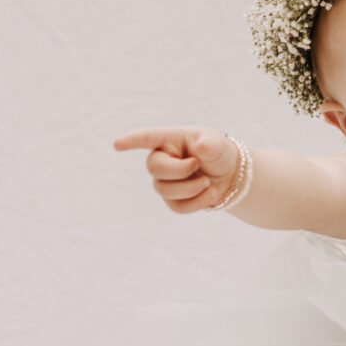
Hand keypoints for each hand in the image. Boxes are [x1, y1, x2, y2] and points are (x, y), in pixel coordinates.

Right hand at [114, 125, 240, 212]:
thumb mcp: (217, 144)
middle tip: (198, 165)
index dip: (132, 141)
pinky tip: (210, 193)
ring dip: (191, 188)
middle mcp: (162, 159)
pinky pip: (177, 207)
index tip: (117, 144)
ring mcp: (164, 181)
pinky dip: (197, 202)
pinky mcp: (172, 200)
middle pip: (155, 168)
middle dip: (179, 170)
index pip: (147, 138)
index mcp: (170, 140)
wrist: (228, 175)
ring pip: (165, 190)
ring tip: (208, 182)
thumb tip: (201, 149)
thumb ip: (211, 145)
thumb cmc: (217, 153)